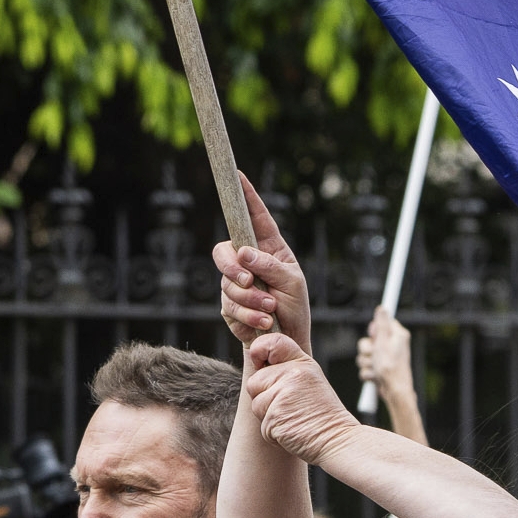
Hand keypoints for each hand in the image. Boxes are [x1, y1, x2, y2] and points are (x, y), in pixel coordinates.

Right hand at [210, 173, 311, 352]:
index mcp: (268, 248)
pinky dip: (248, 316)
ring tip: (270, 311)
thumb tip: (243, 253)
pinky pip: (228, 306)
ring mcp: (235, 283)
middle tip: (248, 280)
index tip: (238, 175)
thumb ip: (270, 266)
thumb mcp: (292, 283)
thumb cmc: (294, 308)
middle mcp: (248, 262)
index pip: (255, 217)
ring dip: (250, 299)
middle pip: (223, 251)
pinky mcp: (228, 306)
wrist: (285, 341)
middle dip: (232, 267)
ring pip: (226, 283)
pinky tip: (264, 322)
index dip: (246, 196)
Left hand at [241, 329, 360, 467]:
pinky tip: (292, 429)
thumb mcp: (309, 381)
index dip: (260, 350)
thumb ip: (286, 370)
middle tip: (289, 406)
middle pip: (254, 381)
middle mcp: (293, 374)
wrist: (337, 439)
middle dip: (264, 397)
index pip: (272, 342)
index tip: (263, 362)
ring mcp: (284, 394)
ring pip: (256, 404)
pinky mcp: (276, 415)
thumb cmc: (321, 414)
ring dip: (268, 417)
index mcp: (302, 363)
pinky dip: (273, 432)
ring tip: (292, 418)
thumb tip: (257, 359)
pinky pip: (262, 425)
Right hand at [359, 307, 425, 441]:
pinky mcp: (379, 369)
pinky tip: (376, 377)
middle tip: (374, 355)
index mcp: (397, 335)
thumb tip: (382, 308)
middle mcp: (391, 345)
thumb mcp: (384, 342)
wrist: (394, 391)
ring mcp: (384, 358)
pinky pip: (365, 367)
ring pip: (364, 355)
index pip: (380, 324)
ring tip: (376, 369)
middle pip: (368, 341)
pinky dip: (368, 373)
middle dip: (367, 350)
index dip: (374, 332)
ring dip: (366, 363)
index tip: (374, 337)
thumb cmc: (391, 367)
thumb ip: (381, 325)